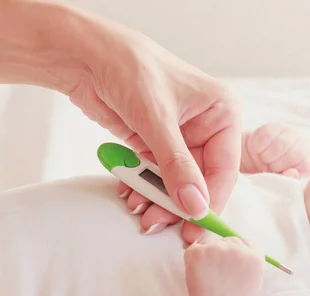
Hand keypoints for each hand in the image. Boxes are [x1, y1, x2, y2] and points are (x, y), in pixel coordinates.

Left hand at [68, 15, 241, 242]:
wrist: (84, 54)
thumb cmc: (129, 68)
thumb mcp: (157, 119)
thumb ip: (177, 166)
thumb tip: (196, 207)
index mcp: (222, 113)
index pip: (225, 168)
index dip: (210, 201)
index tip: (194, 227)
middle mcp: (207, 126)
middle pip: (200, 179)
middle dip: (178, 203)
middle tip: (158, 223)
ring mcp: (181, 136)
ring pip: (177, 181)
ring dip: (158, 198)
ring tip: (140, 211)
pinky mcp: (157, 142)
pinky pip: (156, 175)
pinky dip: (144, 187)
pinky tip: (130, 193)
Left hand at [181, 237, 264, 295]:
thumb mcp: (254, 279)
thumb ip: (250, 260)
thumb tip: (238, 245)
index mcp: (255, 257)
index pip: (246, 241)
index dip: (237, 250)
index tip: (230, 261)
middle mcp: (237, 250)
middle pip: (228, 240)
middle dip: (222, 252)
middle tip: (217, 273)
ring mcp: (217, 249)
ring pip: (211, 244)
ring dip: (208, 256)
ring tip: (209, 277)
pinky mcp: (198, 252)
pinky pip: (195, 249)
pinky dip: (193, 260)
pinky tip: (198, 275)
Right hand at [240, 123, 309, 178]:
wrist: (249, 165)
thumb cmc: (268, 177)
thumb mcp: (280, 184)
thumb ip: (288, 181)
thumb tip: (293, 172)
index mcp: (309, 162)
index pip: (307, 164)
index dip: (289, 170)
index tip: (278, 173)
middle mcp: (304, 144)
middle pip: (295, 152)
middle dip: (277, 164)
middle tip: (269, 167)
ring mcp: (290, 132)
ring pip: (281, 143)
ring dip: (267, 155)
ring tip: (265, 160)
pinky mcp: (273, 126)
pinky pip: (267, 134)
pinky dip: (259, 146)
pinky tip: (259, 150)